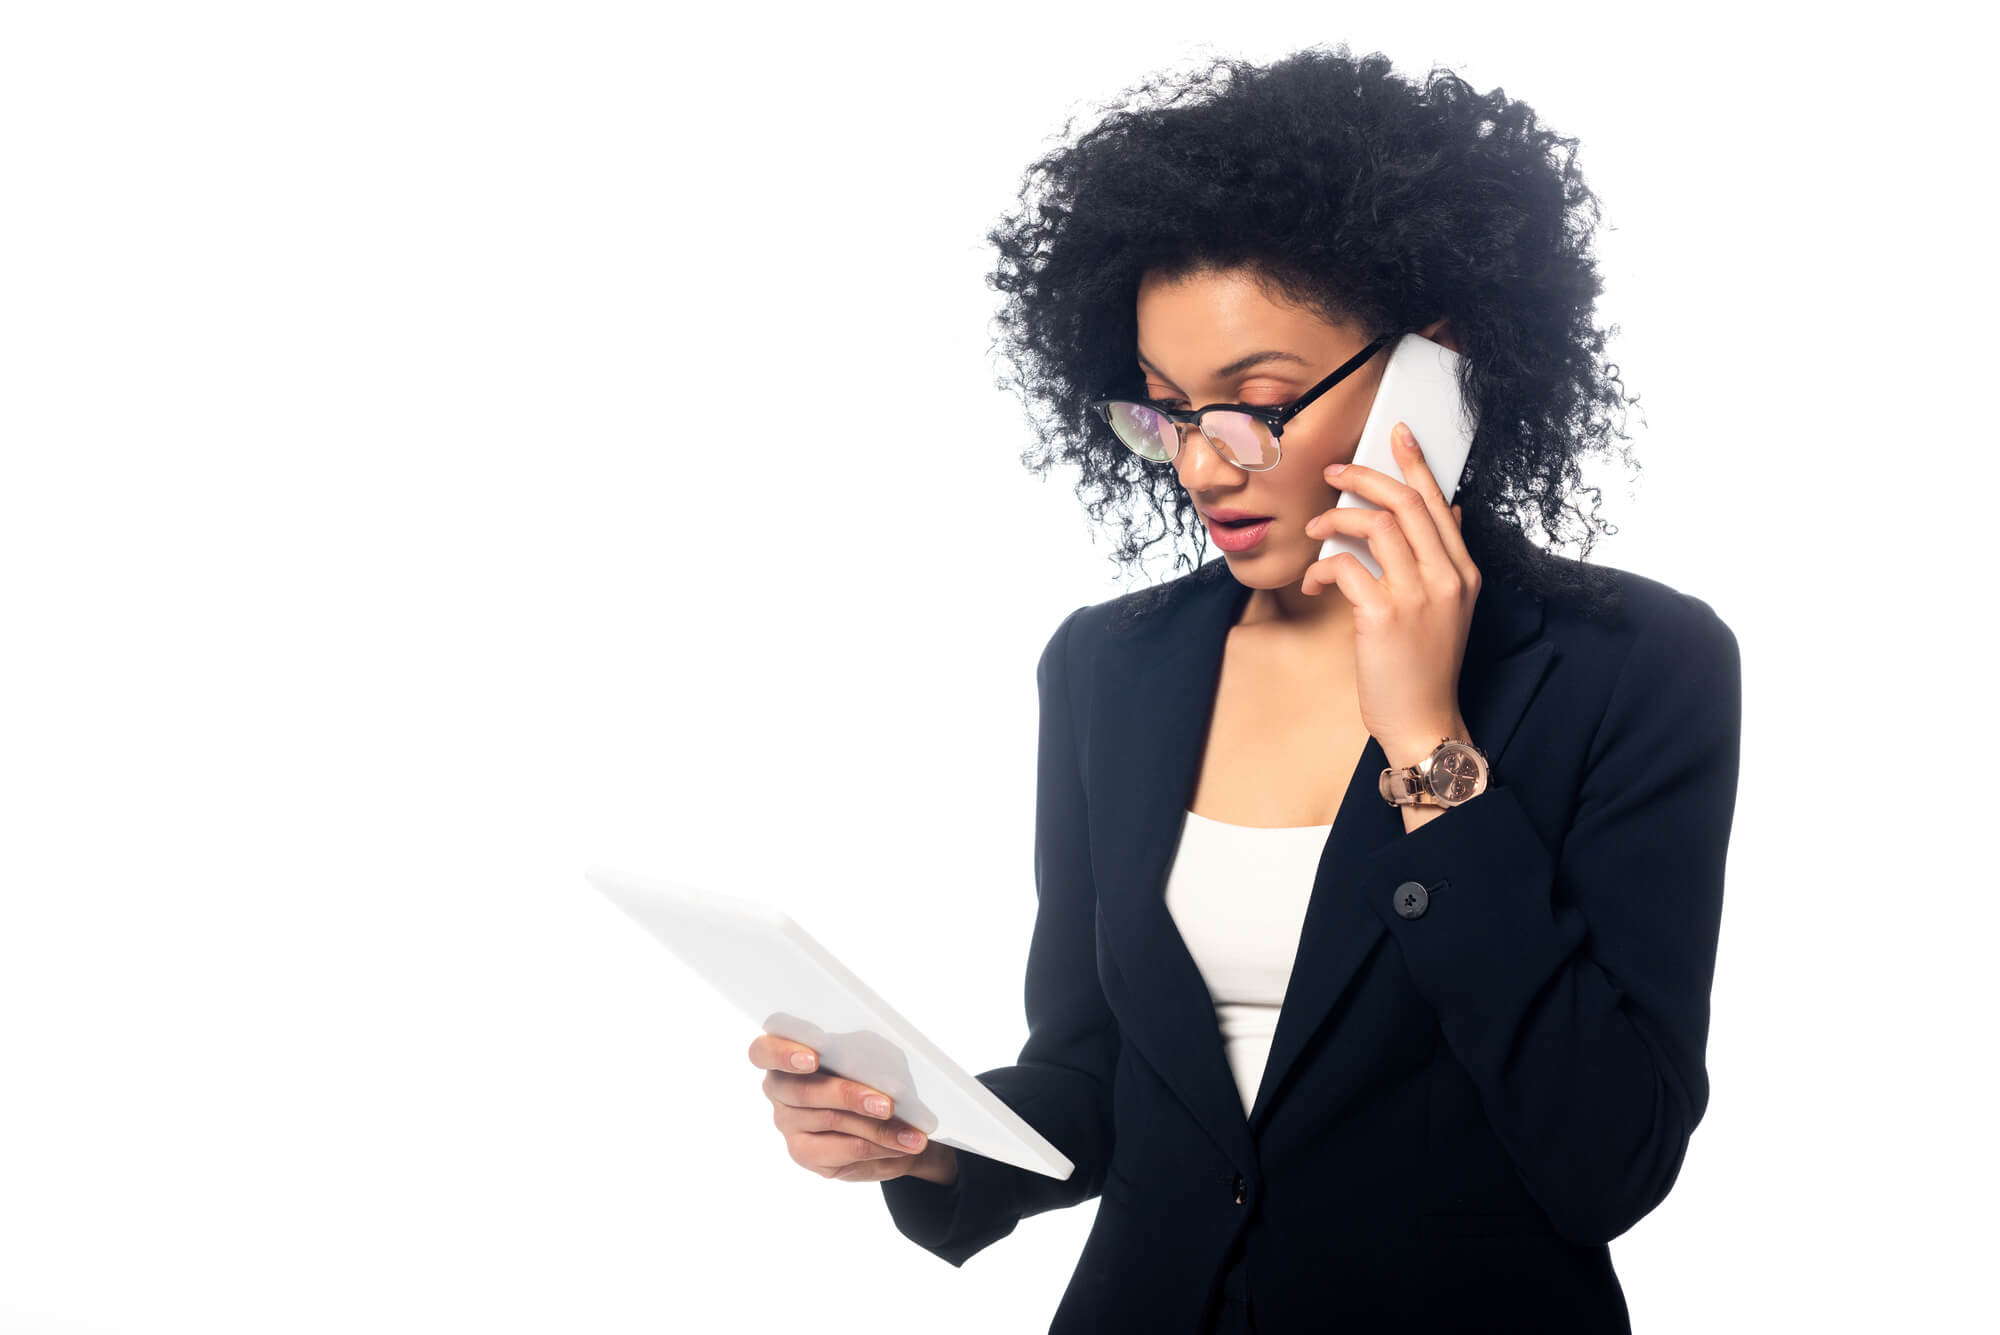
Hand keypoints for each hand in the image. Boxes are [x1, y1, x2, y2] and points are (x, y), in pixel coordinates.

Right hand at [748, 1033, 959, 1185]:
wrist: (888, 1117)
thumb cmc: (872, 1074)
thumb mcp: (871, 1057)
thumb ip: (862, 1058)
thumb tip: (877, 1076)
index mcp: (786, 1054)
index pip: (763, 1051)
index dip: (783, 1053)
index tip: (814, 1057)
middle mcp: (778, 1089)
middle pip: (803, 1091)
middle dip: (849, 1095)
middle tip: (887, 1104)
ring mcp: (787, 1123)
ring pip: (830, 1121)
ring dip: (878, 1127)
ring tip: (913, 1133)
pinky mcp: (804, 1153)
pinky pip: (843, 1150)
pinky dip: (878, 1146)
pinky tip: (903, 1144)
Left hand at [1301, 421, 1481, 768]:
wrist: (1424, 721)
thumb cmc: (1425, 666)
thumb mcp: (1450, 607)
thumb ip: (1446, 559)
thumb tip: (1448, 512)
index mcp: (1462, 572)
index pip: (1438, 502)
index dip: (1414, 463)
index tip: (1395, 433)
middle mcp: (1446, 578)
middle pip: (1405, 503)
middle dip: (1364, 477)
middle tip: (1333, 472)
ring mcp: (1417, 596)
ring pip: (1376, 525)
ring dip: (1336, 518)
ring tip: (1315, 531)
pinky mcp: (1383, 616)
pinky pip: (1346, 566)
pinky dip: (1322, 566)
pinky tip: (1315, 583)